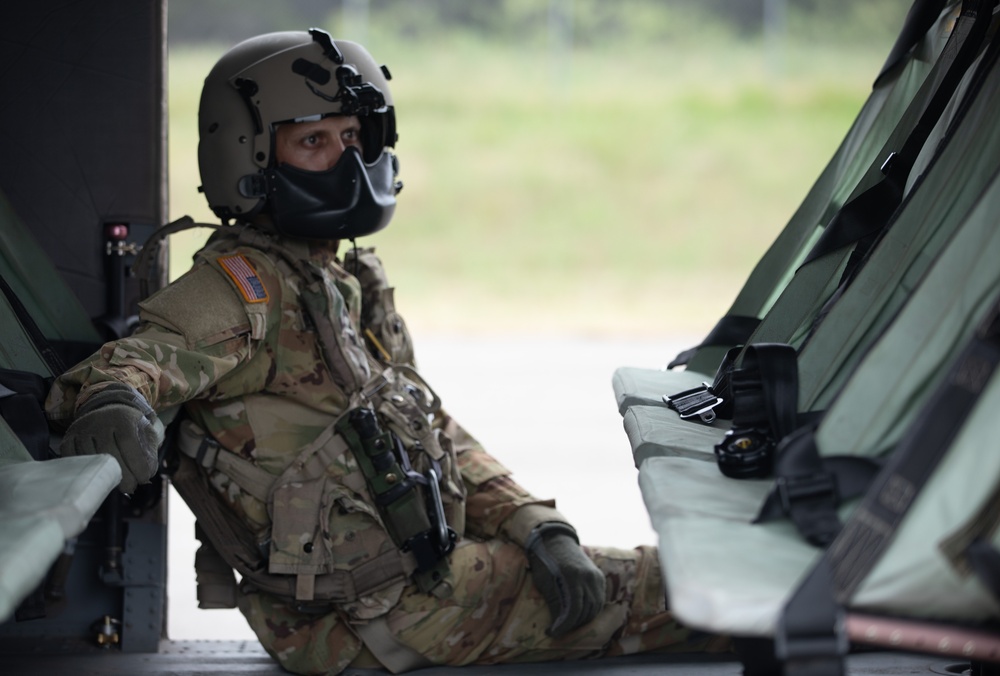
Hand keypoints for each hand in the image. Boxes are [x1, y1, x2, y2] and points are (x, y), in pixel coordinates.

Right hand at [60, 382, 163, 493]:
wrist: (108, 412)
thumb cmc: (131, 428)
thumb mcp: (146, 433)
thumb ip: (149, 453)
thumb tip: (146, 477)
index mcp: (122, 417)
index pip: (127, 441)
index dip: (136, 462)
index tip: (143, 478)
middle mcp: (99, 421)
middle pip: (108, 451)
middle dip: (122, 474)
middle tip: (130, 487)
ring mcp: (82, 430)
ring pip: (90, 457)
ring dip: (103, 476)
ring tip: (116, 484)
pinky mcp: (68, 438)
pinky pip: (72, 458)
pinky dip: (83, 471)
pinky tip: (96, 478)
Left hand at [525, 523, 605, 637]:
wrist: (555, 541)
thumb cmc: (545, 562)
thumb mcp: (545, 582)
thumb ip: (554, 603)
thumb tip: (558, 625)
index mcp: (572, 576)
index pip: (574, 610)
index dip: (564, 625)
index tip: (553, 633)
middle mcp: (588, 576)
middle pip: (586, 611)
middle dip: (573, 625)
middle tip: (560, 630)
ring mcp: (595, 576)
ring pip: (595, 607)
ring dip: (583, 619)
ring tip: (568, 624)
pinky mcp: (599, 577)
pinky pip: (599, 599)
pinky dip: (590, 609)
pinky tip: (579, 614)